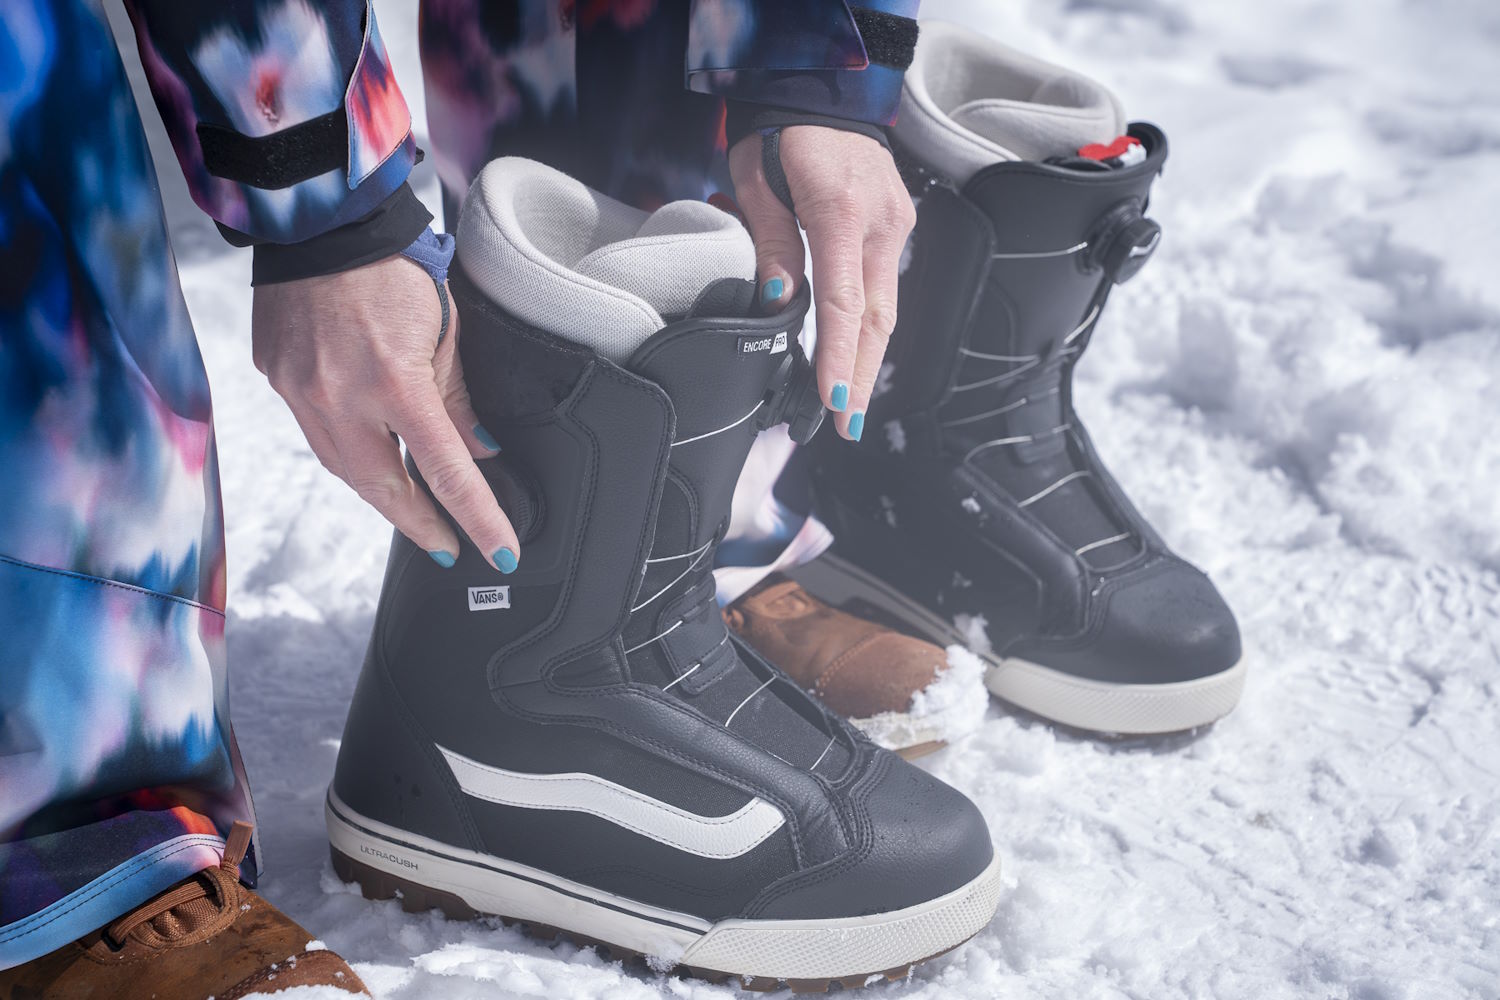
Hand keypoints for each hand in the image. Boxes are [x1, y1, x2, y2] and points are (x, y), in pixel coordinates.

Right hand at [251, 255, 518, 571]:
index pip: (447, 471)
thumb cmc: (394, 266)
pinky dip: (348, 453)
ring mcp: (301, 390)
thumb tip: (481, 451)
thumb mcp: (446, 329)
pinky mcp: (277, 377)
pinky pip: (316, 432)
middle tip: (448, 547)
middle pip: (382, 489)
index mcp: (396, 382)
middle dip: (420, 524)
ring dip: (382, 496)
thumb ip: (460, 399)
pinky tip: (370, 459)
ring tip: (415, 513)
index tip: (499, 552)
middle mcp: (341, 396)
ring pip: (344, 469)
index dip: (477, 519)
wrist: (322, 221)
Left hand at [729, 126, 916, 440]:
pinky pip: (884, 285)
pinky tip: (857, 354)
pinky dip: (871, 325)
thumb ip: (772, 245)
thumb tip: (779, 301)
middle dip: (862, 376)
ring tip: (850, 405)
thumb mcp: (758, 184)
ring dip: (869, 358)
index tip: (834, 401)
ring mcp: (894, 223)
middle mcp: (880, 223)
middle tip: (847, 426)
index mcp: (841, 213)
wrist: (820, 90)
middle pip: (877, 317)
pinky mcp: (896, 223)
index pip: (843, 302)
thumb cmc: (781, 133)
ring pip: (886, 306)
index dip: (839, 357)